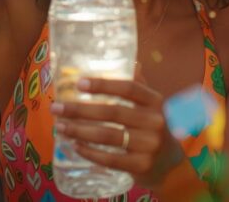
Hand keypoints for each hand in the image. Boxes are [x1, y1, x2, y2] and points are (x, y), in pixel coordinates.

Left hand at [52, 76, 182, 188]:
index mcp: (156, 102)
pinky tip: (75, 145)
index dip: (104, 85)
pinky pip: (110, 159)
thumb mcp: (153, 107)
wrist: (171, 167)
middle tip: (56, 108)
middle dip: (80, 110)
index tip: (79, 83)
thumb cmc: (154, 130)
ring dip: (79, 131)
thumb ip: (141, 86)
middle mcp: (155, 122)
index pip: (129, 88)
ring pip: (108, 136)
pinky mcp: (142, 166)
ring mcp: (149, 146)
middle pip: (113, 112)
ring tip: (60, 127)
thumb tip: (132, 61)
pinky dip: (90, 152)